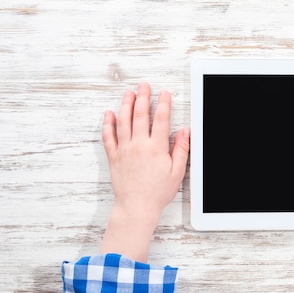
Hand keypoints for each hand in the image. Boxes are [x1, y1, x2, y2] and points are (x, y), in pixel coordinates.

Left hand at [99, 83, 189, 261]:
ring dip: (126, 104)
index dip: (164, 104)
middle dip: (143, 98)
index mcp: (156, 148)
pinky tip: (109, 113)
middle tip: (144, 86)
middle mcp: (139, 145)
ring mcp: (124, 150)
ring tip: (129, 93)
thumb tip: (185, 132)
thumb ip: (181, 149)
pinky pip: (108, 136)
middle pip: (141, 115)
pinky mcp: (113, 157)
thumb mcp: (177, 172)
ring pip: (124, 121)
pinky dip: (108, 123)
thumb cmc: (157, 192)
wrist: (136, 207)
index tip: (165, 94)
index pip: (162, 120)